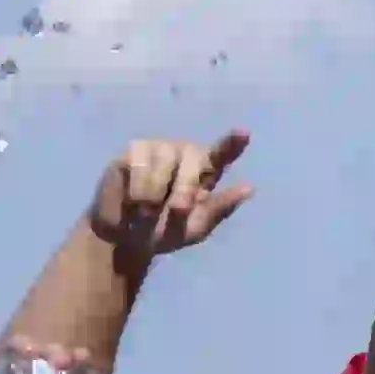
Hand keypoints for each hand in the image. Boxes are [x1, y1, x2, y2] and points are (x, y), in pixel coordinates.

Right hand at [89, 131, 254, 265]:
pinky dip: (137, 190)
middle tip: (176, 212)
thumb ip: (219, 209)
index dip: (232, 143)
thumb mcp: (194, 229)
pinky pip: (138, 165)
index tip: (244, 133)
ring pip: (164, 162)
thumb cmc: (164, 233)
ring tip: (148, 212)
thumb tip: (249, 188)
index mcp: (204, 172)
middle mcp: (183, 153)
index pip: (221, 154)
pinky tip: (132, 201)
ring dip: (157, 194)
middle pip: (193, 157)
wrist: (125, 240)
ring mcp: (157, 149)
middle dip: (185, 188)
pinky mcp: (132, 152)